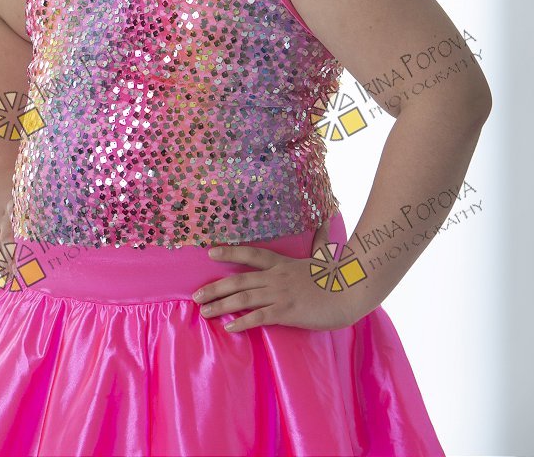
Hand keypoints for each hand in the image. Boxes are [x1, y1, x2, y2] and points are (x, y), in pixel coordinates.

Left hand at [191, 218, 361, 332]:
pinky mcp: (287, 311)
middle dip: (215, 288)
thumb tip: (325, 220)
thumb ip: (319, 241)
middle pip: (238, 280)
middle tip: (196, 295)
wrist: (351, 289)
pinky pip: (260, 317)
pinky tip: (229, 327)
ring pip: (243, 298)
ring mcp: (280, 294)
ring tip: (204, 312)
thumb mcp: (324, 254)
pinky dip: (243, 322)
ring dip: (221, 305)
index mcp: (282, 263)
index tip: (211, 253)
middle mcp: (276, 277)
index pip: (251, 254)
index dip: (230, 252)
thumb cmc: (338, 274)